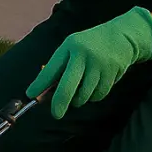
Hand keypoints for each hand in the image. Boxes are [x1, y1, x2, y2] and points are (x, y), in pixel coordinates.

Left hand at [26, 6, 151, 119]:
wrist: (121, 37)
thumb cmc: (88, 45)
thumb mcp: (72, 48)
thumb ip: (60, 67)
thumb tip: (45, 92)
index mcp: (69, 46)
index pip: (51, 69)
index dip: (40, 84)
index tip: (30, 94)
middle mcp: (83, 55)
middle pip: (67, 87)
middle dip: (59, 103)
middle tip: (56, 114)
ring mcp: (99, 65)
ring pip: (84, 95)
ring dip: (79, 99)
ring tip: (80, 90)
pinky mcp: (111, 74)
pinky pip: (98, 95)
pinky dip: (93, 97)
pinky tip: (93, 87)